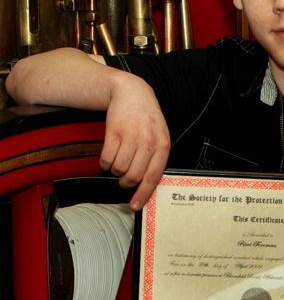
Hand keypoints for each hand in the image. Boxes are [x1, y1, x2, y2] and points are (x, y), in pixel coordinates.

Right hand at [99, 76, 170, 210]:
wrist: (132, 93)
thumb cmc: (146, 119)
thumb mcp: (159, 136)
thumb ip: (155, 158)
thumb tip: (147, 185)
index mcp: (162, 145)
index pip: (154, 176)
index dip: (143, 193)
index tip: (135, 205)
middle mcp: (148, 141)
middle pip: (133, 176)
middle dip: (126, 183)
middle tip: (124, 179)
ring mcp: (131, 136)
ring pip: (118, 169)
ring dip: (115, 171)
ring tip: (119, 160)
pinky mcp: (114, 132)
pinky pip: (106, 159)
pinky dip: (105, 162)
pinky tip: (110, 154)